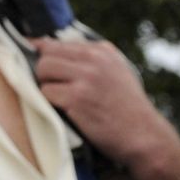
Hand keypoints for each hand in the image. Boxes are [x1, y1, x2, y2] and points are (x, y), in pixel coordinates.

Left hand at [30, 38, 179, 170]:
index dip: (42, 54)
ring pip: (43, 70)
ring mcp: (86, 77)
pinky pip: (46, 92)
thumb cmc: (126, 108)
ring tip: (61, 99)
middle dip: (44, 72)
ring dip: (46, 86)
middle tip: (54, 87)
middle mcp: (95, 60)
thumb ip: (90, 59)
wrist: (145, 136)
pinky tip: (65, 110)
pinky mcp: (77, 97)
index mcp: (102, 51)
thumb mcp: (116, 72)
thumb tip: (47, 46)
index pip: (56, 43)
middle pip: (46, 55)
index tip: (33, 60)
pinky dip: (50, 103)